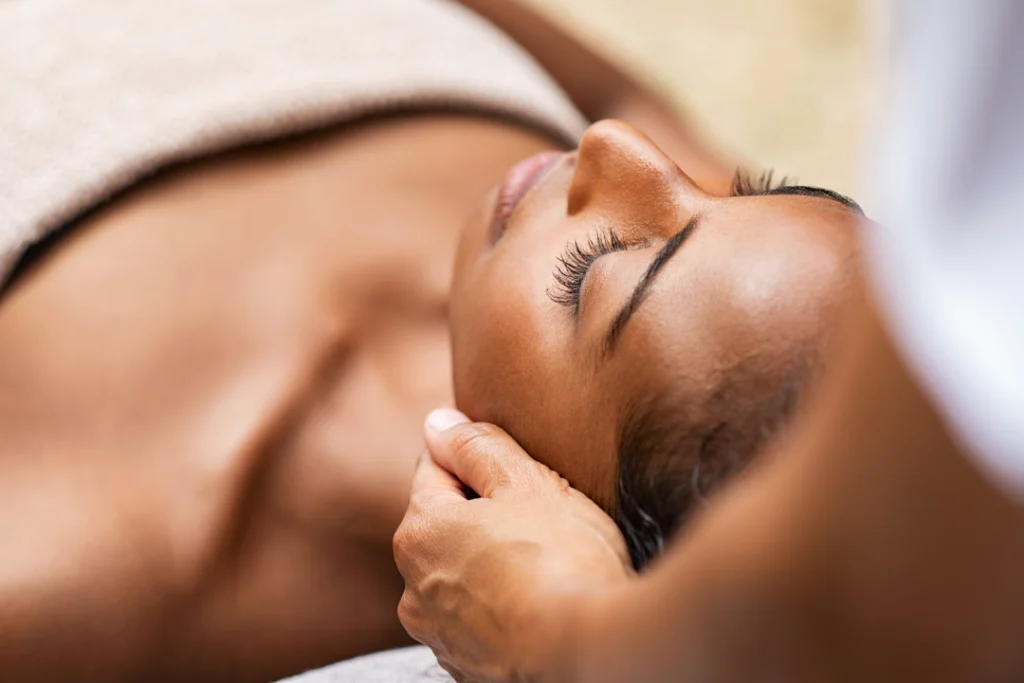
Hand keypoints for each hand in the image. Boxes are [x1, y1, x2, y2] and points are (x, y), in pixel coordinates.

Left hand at [394, 409, 632, 682]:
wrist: (587, 653)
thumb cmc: (559, 559)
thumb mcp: (524, 482)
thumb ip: (476, 446)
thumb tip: (438, 423)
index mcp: (420, 530)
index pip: (436, 468)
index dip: (478, 460)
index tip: (517, 470)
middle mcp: (413, 585)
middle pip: (447, 523)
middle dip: (485, 512)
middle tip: (541, 516)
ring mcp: (438, 632)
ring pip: (462, 572)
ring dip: (490, 560)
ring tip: (545, 562)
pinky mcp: (465, 666)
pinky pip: (479, 615)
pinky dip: (501, 603)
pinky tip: (540, 600)